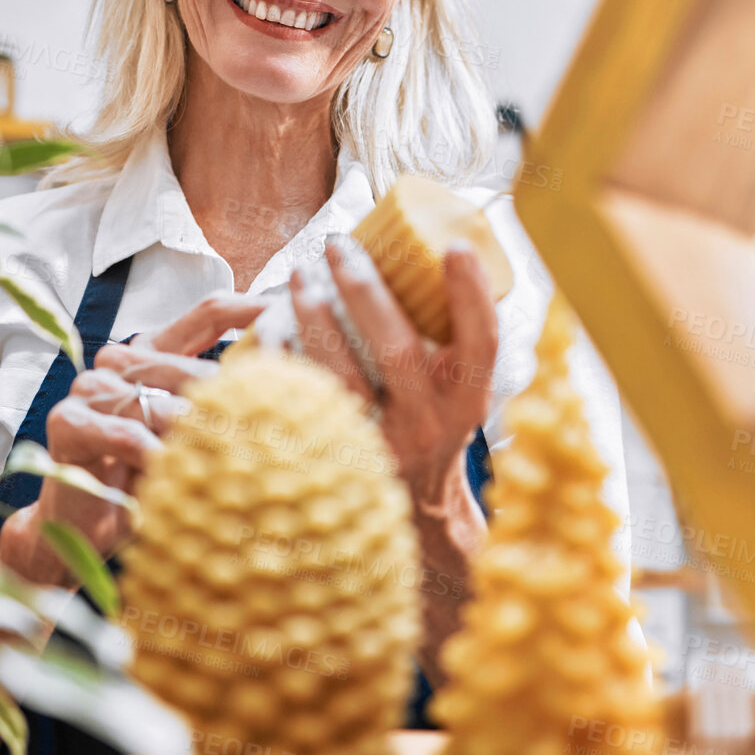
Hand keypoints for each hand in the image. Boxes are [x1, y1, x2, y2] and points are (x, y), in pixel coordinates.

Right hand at [0, 291, 265, 586]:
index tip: (293, 314)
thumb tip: (296, 378)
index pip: (208, 313)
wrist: (84, 527)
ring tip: (226, 456)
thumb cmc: (150, 478)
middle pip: (186, 363)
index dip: (251, 311)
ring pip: (156, 399)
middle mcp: (121, 360)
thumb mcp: (198, 437)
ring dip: (192, 431)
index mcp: (157, 350)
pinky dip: (154, 454)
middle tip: (267, 424)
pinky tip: (174, 473)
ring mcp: (90, 388)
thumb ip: (233, 403)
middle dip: (227, 397)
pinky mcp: (68, 422)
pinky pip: (124, 432)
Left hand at [289, 235, 499, 514]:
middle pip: (399, 350)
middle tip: (338, 245)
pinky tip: (272, 328)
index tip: (455, 247)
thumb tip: (444, 251)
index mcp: (468, 400)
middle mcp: (429, 423)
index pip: (481, 343)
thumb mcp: (463, 391)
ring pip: (343, 375)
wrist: (417, 509)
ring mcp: (381, 443)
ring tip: (299, 277)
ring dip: (316, 318)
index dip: (472, 295)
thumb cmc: (437, 426)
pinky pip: (306, 402)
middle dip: (365, 290)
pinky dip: (287, 360)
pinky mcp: (338, 454)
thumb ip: (457, 339)